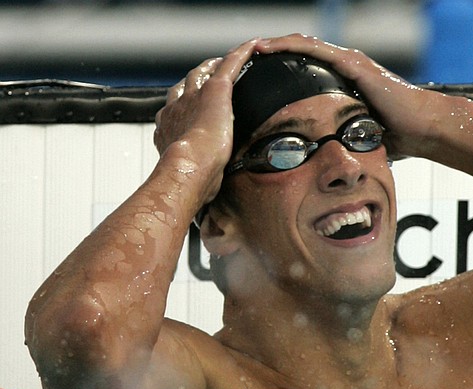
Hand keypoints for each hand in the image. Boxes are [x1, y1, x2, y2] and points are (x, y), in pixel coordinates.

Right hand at [153, 39, 260, 201]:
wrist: (186, 170)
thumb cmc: (188, 182)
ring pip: (205, 71)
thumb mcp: (188, 181)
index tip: (190, 105)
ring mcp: (194, 97)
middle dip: (197, 78)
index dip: (183, 103)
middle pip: (187, 84)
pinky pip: (230, 65)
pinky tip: (253, 47)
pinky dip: (242, 54)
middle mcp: (177, 107)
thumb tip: (205, 206)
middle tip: (209, 75)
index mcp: (169, 128)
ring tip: (227, 59)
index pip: (175, 108)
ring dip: (216, 64)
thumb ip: (197, 182)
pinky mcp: (217, 91)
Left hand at [259, 34, 446, 159]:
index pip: (305, 70)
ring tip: (249, 48)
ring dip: (275, 45)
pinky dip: (289, 47)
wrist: (422, 127)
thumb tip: (328, 164)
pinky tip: (268, 47)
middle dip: (273, 55)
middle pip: (300, 53)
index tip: (255, 78)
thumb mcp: (361, 137)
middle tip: (244, 60)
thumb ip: (344, 140)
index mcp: (344, 82)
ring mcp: (349, 62)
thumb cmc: (398, 135)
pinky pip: (314, 50)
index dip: (280, 70)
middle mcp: (345, 66)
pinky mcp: (352, 64)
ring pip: (303, 45)